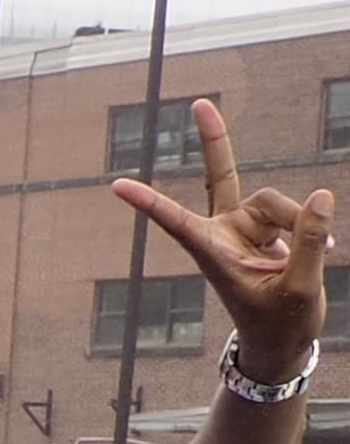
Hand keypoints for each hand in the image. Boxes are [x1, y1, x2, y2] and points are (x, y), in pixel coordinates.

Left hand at [112, 102, 334, 366]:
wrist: (284, 340)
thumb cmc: (279, 323)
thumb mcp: (298, 288)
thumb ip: (308, 241)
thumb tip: (320, 195)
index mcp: (212, 254)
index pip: (177, 223)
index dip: (150, 203)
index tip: (116, 185)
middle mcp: (224, 233)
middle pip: (223, 178)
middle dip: (215, 141)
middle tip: (200, 103)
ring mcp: (247, 228)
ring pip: (277, 201)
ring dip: (300, 221)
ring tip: (323, 252)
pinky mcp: (270, 229)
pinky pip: (296, 213)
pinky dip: (312, 228)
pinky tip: (326, 249)